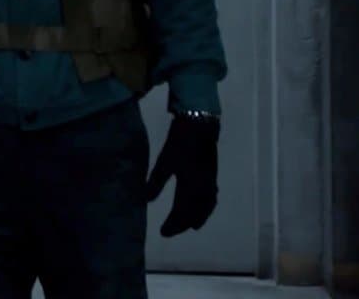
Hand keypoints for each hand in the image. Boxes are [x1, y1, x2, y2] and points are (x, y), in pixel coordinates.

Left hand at [145, 112, 219, 236]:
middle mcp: (203, 189)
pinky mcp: (212, 175)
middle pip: (194, 212)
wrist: (199, 126)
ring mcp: (210, 182)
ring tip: (192, 226)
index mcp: (190, 187)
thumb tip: (146, 201)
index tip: (163, 232)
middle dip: (184, 223)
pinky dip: (208, 207)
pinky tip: (204, 206)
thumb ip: (156, 182)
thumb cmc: (179, 143)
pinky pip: (212, 198)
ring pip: (206, 207)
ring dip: (198, 217)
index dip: (173, 224)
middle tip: (173, 231)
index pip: (181, 212)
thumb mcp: (164, 162)